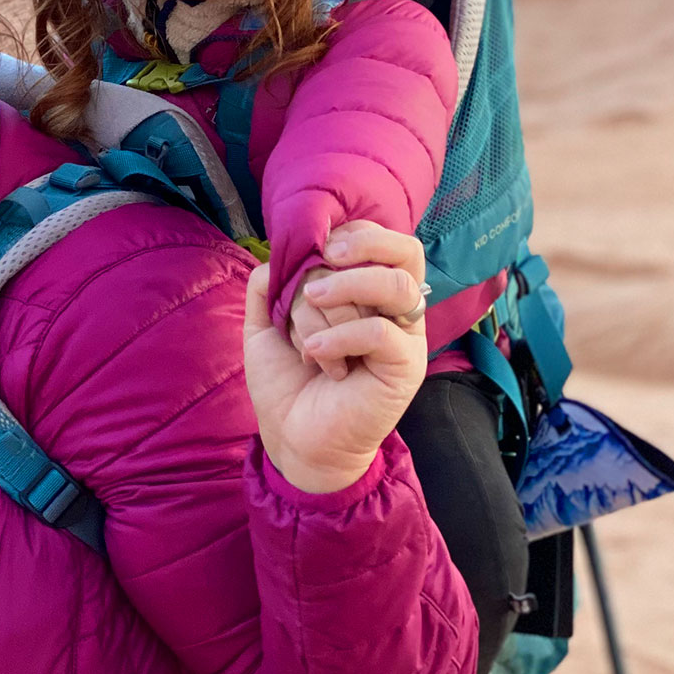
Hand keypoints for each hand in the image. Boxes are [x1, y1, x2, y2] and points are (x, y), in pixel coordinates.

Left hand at [243, 222, 429, 492]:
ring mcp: (406, 338)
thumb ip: (270, 283)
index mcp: (371, 294)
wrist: (295, 439)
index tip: (316, 249)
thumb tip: (284, 251)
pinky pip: (380, 332)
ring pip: (396, 286)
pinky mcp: (405, 368)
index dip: (353, 234)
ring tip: (309, 302)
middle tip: (325, 258)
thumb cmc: (289, 382)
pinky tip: (314, 353)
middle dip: (363, 244)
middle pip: (407, 253)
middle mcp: (396, 311)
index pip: (384, 242)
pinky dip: (340, 336)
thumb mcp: (267, 324)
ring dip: (347, 287)